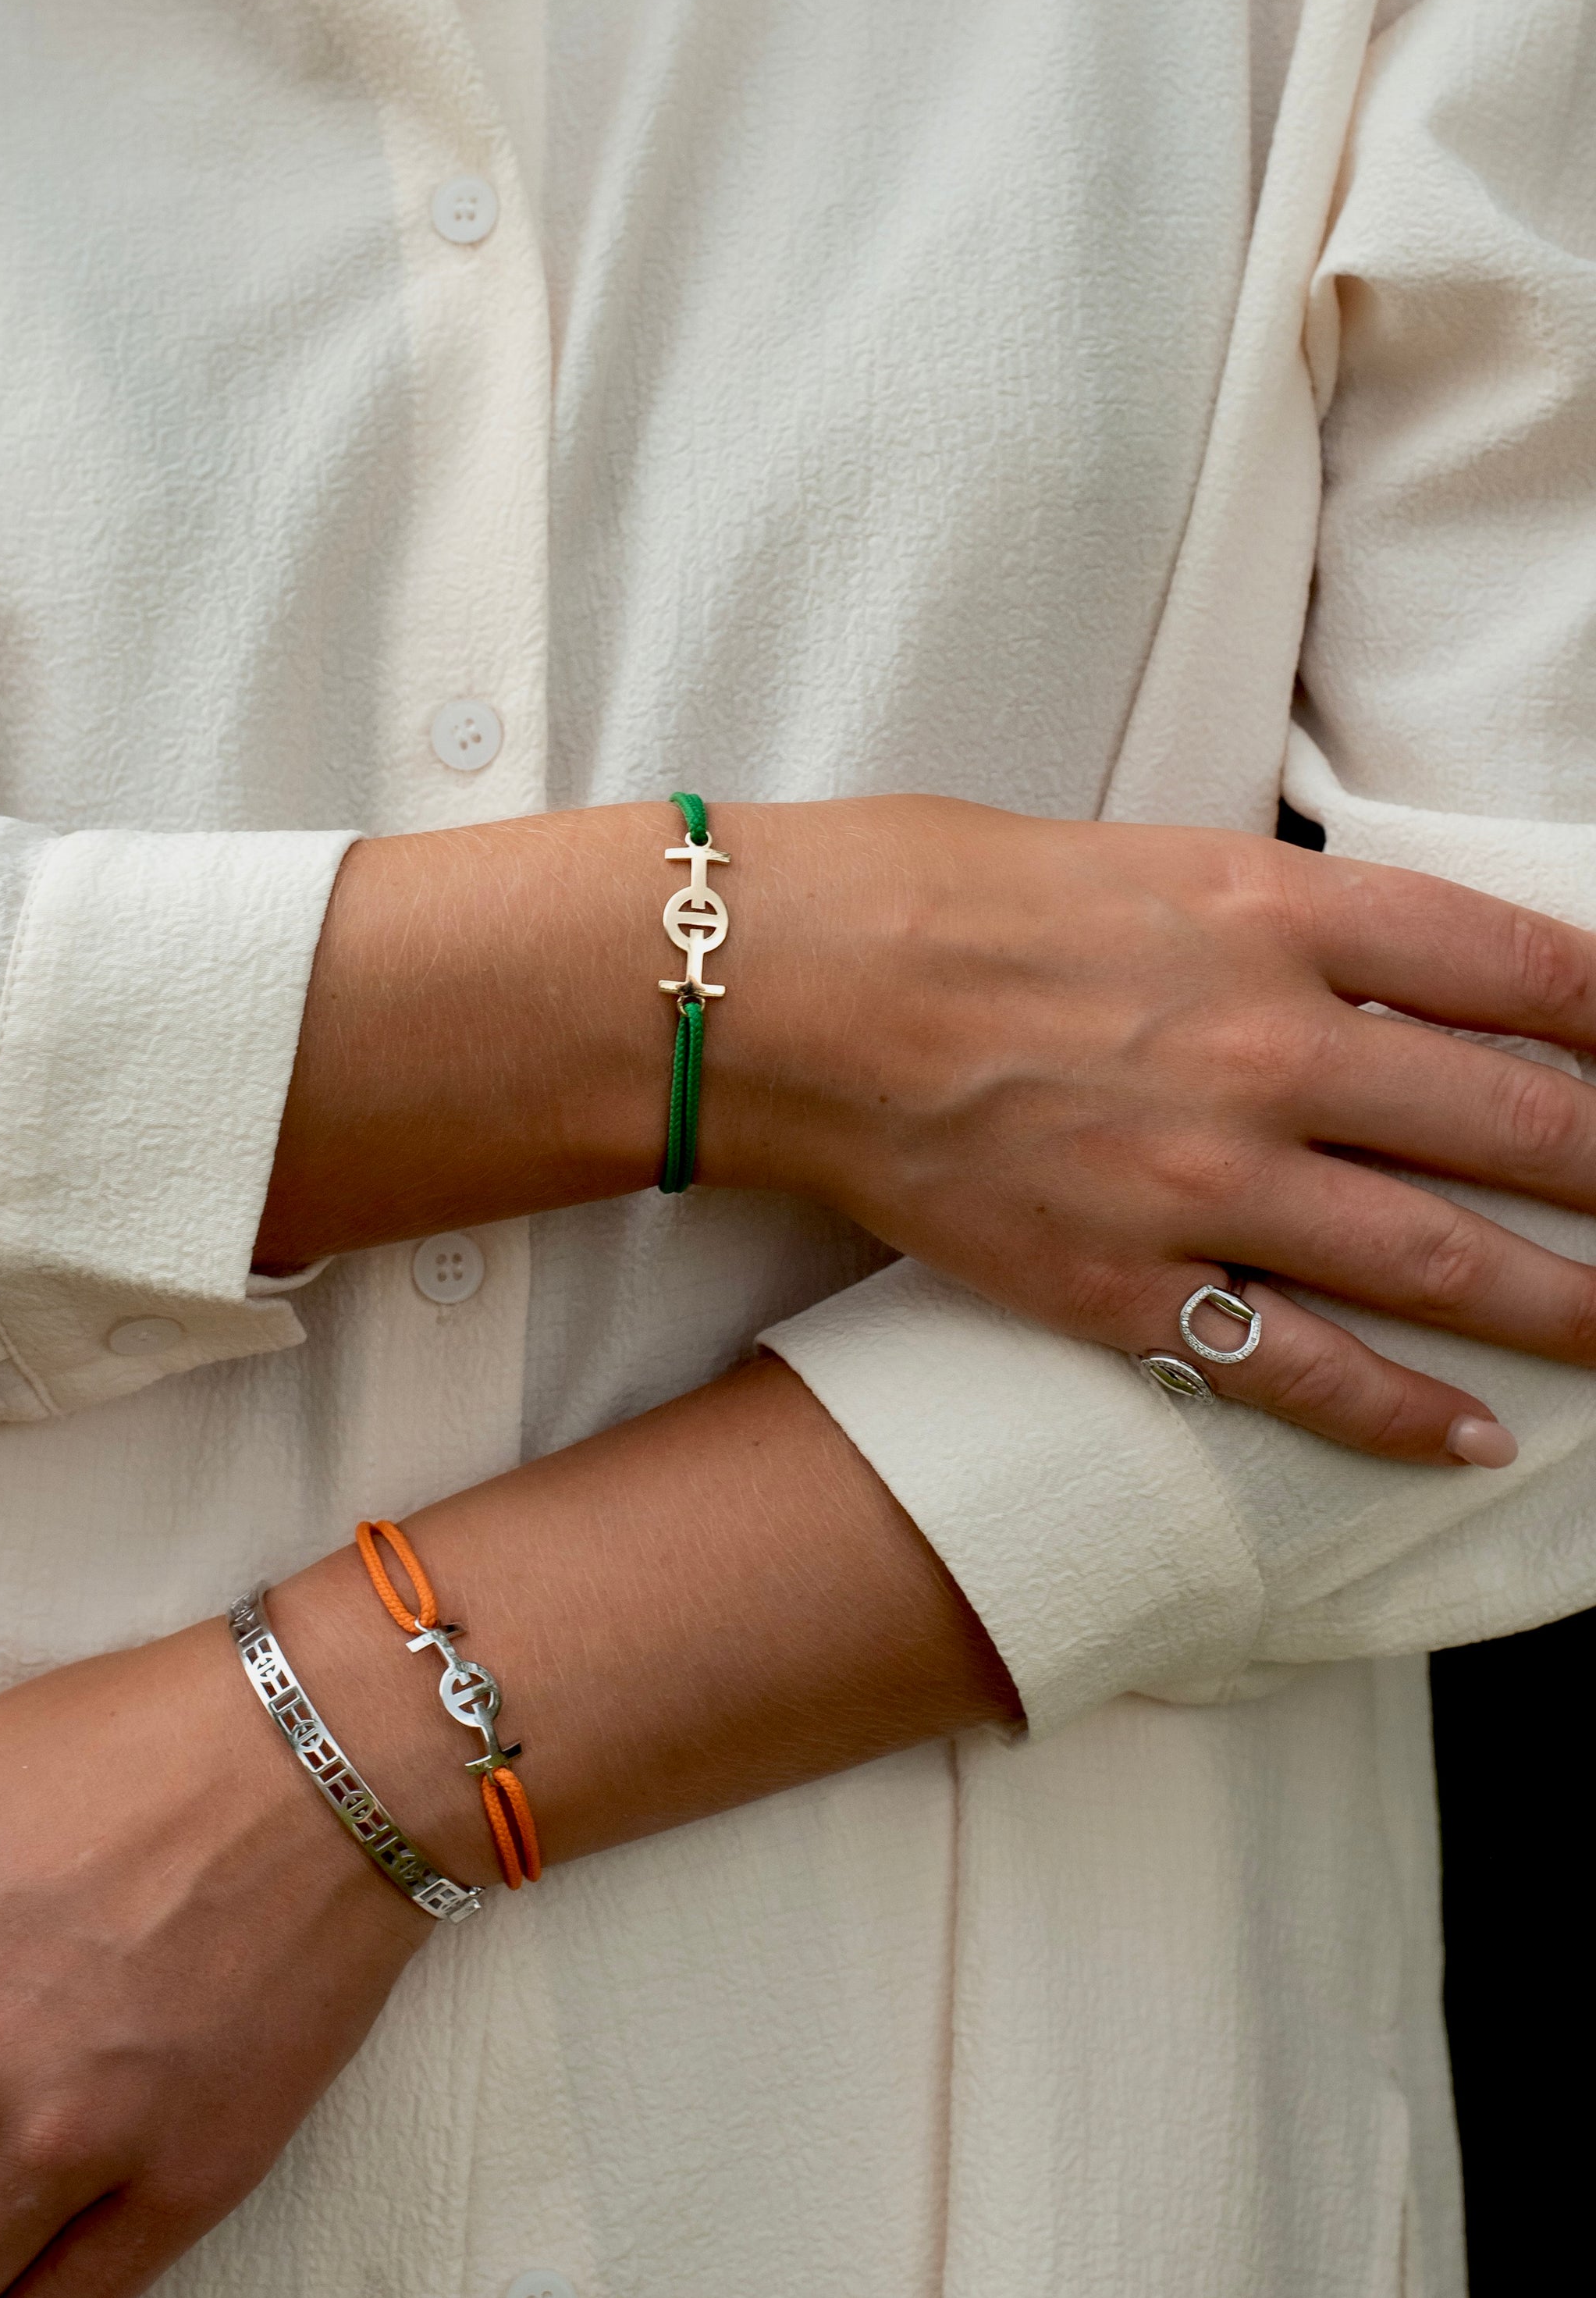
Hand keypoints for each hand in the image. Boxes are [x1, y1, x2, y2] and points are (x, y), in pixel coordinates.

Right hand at [710, 796, 1595, 1460]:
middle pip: (1516, 1120)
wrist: (779, 993)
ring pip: (1439, 1257)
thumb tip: (1388, 972)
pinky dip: (1402, 1414)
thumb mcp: (1145, 859)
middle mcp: (1266, 1046)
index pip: (1519, 965)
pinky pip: (1297, 1369)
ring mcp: (1201, 1180)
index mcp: (1273, 912)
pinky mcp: (1124, 1285)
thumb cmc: (935, 892)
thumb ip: (1277, 920)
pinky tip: (1476, 1439)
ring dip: (1562, 1302)